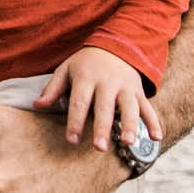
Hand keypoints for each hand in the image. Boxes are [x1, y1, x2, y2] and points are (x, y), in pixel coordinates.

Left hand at [34, 46, 160, 151]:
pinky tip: (156, 138)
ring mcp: (126, 87)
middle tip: (100, 148)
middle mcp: (108, 83)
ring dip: (130, 126)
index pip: (79, 102)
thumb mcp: (66, 69)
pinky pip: (148, 108)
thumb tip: (37, 105)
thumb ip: (53, 88)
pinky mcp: (139, 92)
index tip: (72, 140)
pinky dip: (154, 123)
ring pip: (130, 108)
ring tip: (127, 143)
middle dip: (102, 128)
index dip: (75, 121)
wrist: (116, 44)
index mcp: (86, 78)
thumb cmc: (85, 63)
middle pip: (105, 108)